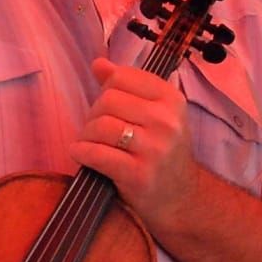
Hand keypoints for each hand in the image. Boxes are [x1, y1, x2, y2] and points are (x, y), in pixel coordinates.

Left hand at [70, 57, 200, 227]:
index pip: (122, 77)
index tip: (112, 108)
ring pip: (100, 125)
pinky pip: (96, 153)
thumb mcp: (155, 114)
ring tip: (92, 144)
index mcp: (172, 100)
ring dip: (86, 135)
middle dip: (94, 114)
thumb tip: (99, 63)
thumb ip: (128, 86)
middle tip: (99, 131)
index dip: (107, 91)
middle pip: (108, 100)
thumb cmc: (162, 151)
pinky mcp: (139, 174)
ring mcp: (155, 149)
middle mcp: (168, 121)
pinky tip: (83, 155)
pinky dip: (81, 152)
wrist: (180, 198)